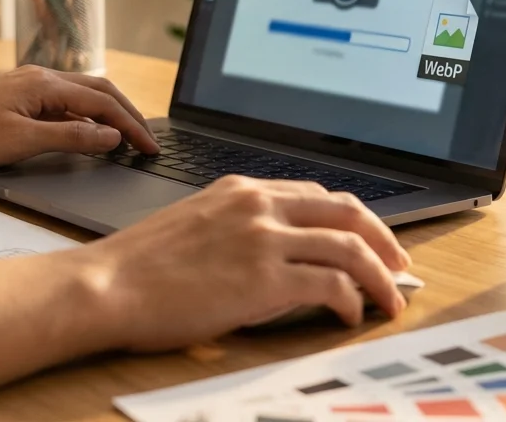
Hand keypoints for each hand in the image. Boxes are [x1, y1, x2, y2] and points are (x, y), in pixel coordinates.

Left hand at [0, 65, 157, 166]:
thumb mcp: (22, 142)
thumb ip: (71, 138)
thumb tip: (111, 136)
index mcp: (45, 84)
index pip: (103, 103)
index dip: (131, 126)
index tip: (150, 148)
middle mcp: (40, 77)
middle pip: (99, 91)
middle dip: (127, 114)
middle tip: (147, 141)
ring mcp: (28, 85)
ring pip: (81, 94)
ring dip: (107, 114)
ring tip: (126, 137)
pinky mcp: (17, 96)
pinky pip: (63, 101)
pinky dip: (84, 116)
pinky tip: (86, 133)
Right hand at [73, 176, 411, 351]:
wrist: (105, 285)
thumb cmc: (137, 266)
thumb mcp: (194, 224)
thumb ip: (238, 226)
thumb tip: (275, 252)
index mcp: (241, 189)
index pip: (319, 194)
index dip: (356, 219)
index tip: (372, 241)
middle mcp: (258, 205)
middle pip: (348, 210)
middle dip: (385, 240)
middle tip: (400, 267)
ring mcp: (262, 238)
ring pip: (350, 246)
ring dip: (381, 277)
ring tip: (390, 300)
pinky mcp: (263, 277)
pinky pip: (331, 284)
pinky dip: (352, 300)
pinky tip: (349, 315)